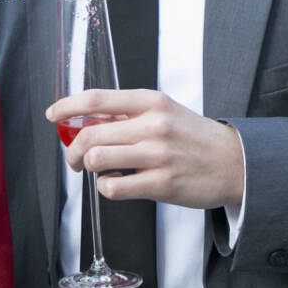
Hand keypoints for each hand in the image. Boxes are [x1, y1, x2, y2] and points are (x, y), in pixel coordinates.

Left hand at [46, 89, 244, 210]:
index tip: (53, 115)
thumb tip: (86, 119)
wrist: (234, 163)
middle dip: (73, 150)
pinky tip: (114, 184)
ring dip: (87, 167)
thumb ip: (127, 115)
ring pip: (98, 159)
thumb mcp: (163, 112)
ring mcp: (158, 155)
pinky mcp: (162, 184)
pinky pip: (114, 188)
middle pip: (91, 134)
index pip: (97, 99)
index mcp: (151, 102)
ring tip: (94, 171)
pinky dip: (105, 188)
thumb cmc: (194, 137)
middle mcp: (153, 125)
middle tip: (75, 159)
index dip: (67, 106)